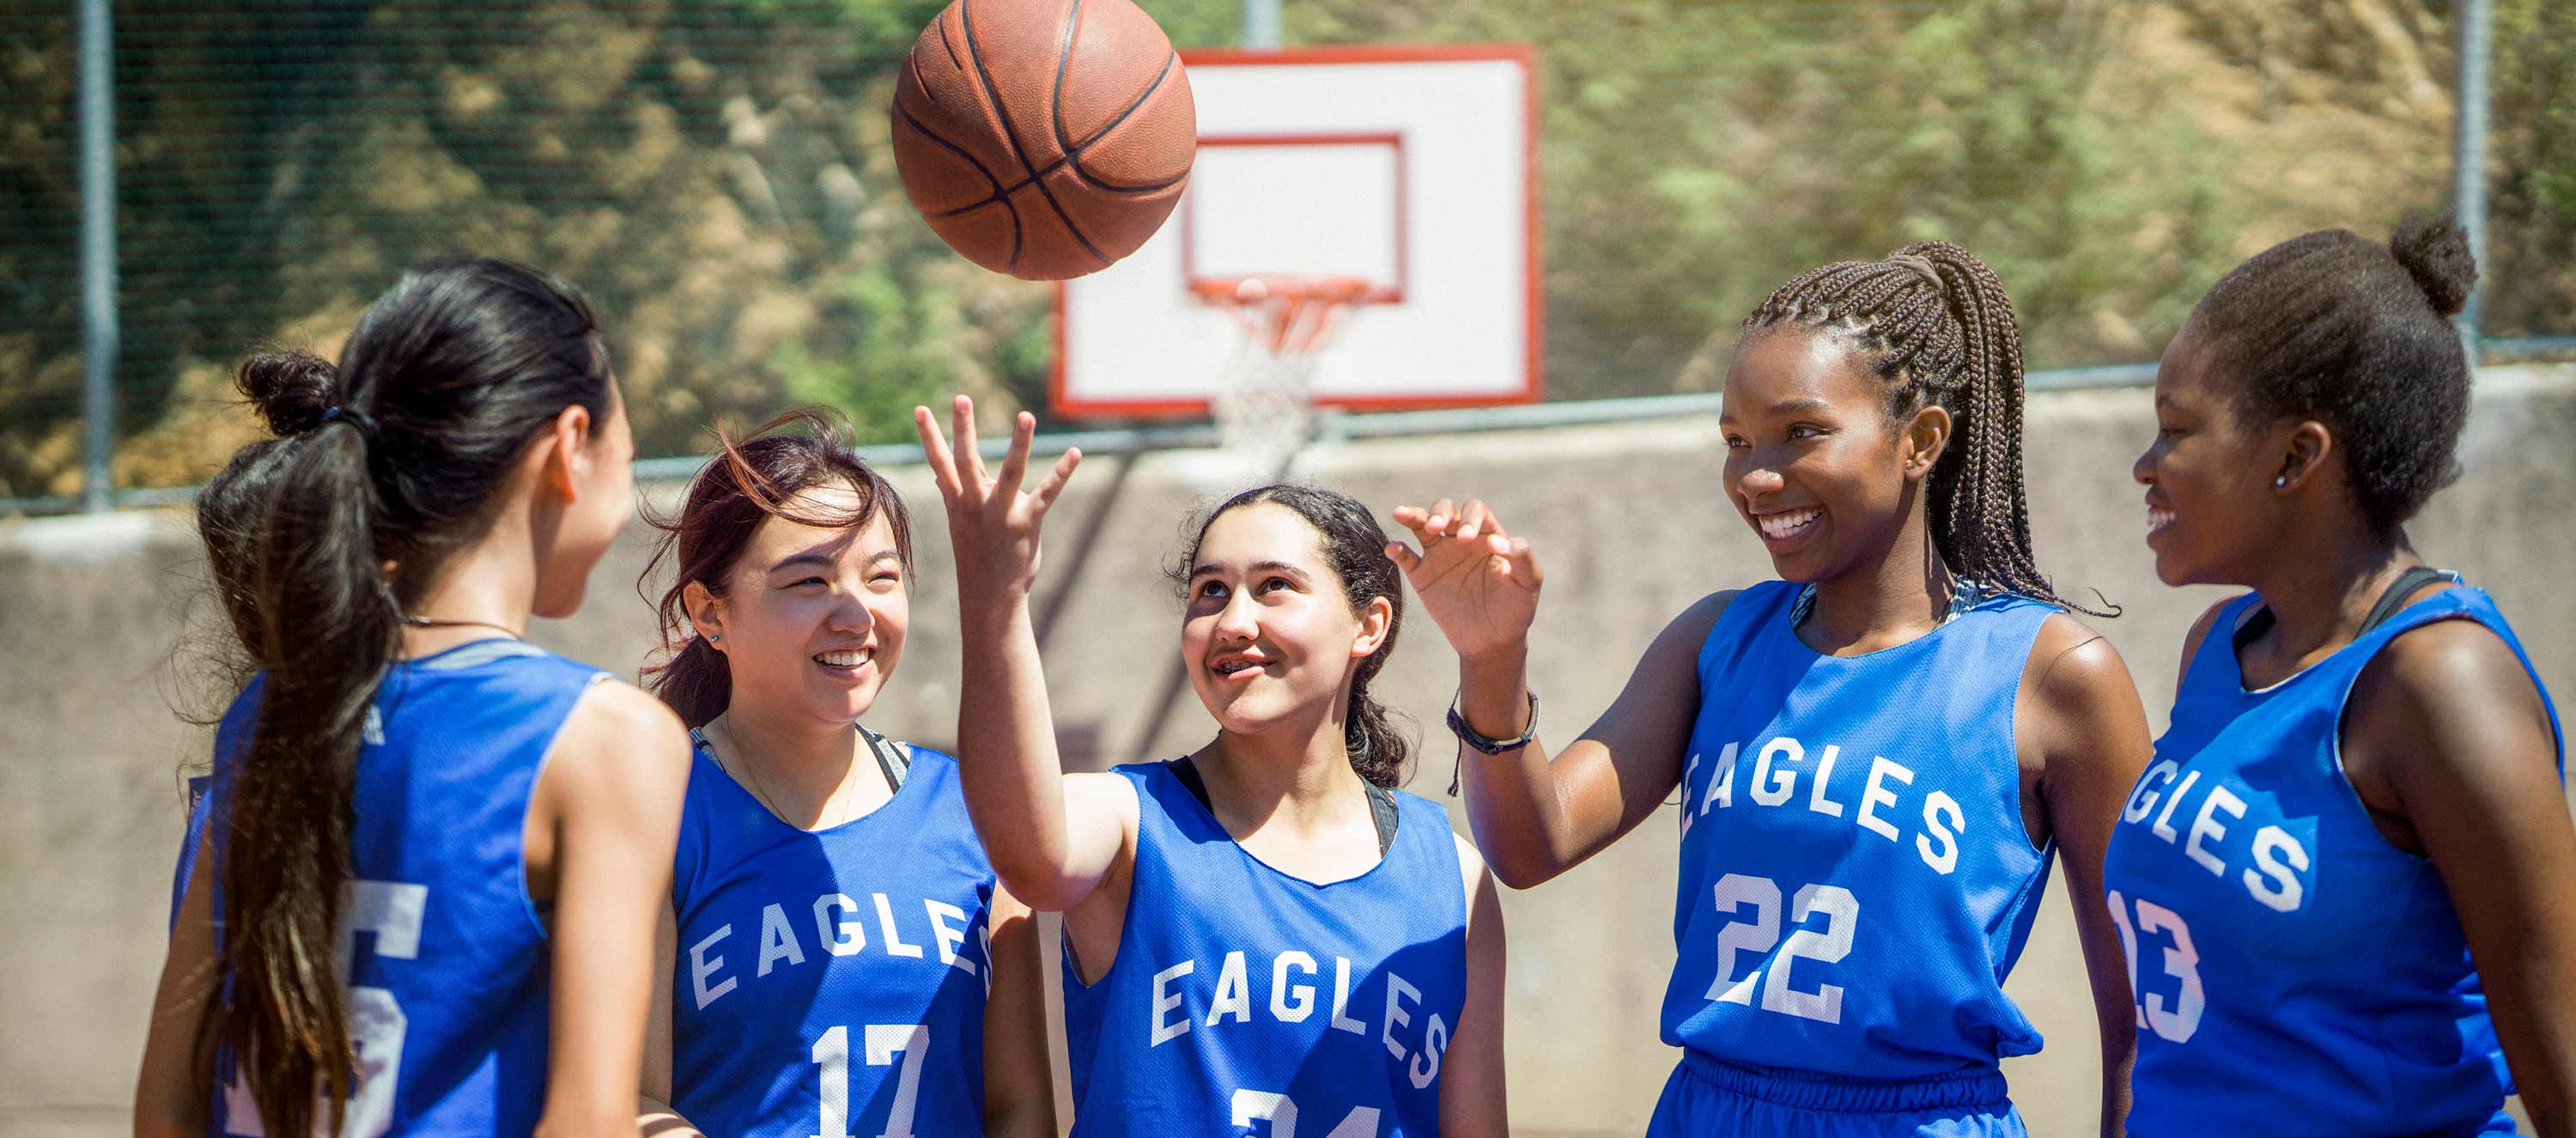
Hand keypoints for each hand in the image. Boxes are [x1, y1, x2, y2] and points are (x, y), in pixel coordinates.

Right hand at [914, 395, 1080, 599]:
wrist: (990, 596)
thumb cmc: (977, 556)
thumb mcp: (961, 523)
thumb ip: (955, 494)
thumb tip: (938, 477)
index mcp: (958, 501)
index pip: (939, 463)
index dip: (928, 436)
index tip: (919, 409)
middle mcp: (975, 504)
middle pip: (966, 461)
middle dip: (963, 429)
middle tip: (961, 398)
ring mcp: (1000, 513)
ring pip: (1010, 471)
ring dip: (1019, 443)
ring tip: (1026, 415)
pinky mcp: (1026, 522)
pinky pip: (1046, 493)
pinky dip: (1062, 472)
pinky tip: (1075, 452)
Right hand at [1385, 497, 1542, 661]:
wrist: (1493, 641)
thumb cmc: (1515, 608)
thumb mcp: (1528, 582)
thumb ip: (1521, 556)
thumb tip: (1497, 541)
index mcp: (1488, 535)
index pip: (1476, 511)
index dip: (1471, 518)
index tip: (1469, 540)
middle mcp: (1461, 539)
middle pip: (1446, 509)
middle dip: (1440, 513)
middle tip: (1437, 528)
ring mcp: (1440, 556)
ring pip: (1421, 524)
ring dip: (1413, 516)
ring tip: (1402, 514)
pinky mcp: (1423, 576)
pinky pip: (1406, 557)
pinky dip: (1397, 549)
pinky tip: (1393, 548)